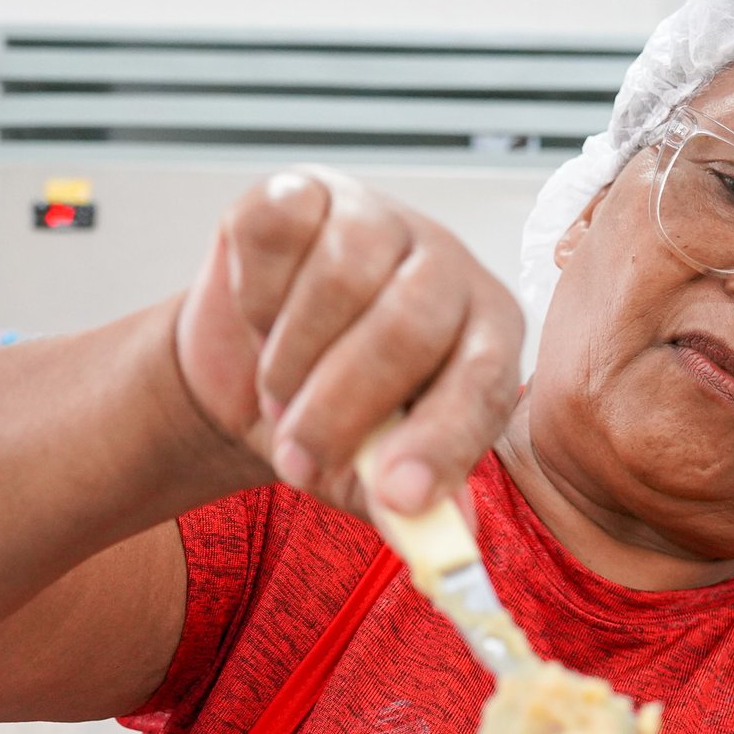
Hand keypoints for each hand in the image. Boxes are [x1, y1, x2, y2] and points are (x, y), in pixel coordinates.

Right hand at [173, 167, 524, 515]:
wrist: (246, 372)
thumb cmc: (329, 418)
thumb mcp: (372, 477)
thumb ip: (410, 506)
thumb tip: (451, 542)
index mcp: (488, 333)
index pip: (485, 381)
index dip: (441, 442)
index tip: (396, 497)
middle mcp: (444, 265)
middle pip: (411, 324)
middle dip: (342, 408)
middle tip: (299, 456)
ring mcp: (375, 217)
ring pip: (341, 275)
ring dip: (291, 358)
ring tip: (278, 393)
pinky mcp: (303, 190)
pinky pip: (280, 230)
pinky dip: (256, 293)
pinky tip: (258, 319)